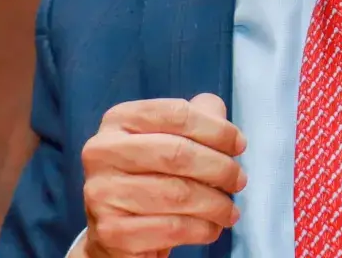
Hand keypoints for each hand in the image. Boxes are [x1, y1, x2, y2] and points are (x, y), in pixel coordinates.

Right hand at [78, 93, 247, 257]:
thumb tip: (216, 109)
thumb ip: (196, 116)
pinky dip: (203, 228)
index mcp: (118, 120)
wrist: (115, 230)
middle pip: (178, 154)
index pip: (176, 114)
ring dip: (216, 204)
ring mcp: (102, 193)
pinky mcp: (111, 231)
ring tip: (230, 209)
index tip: (239, 145)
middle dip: (220, 168)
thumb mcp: (168, 139)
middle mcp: (102, 153)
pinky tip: (212, 227)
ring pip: (178, 194)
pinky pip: (173, 228)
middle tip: (239, 180)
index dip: (217, 129)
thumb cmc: (149, 177)